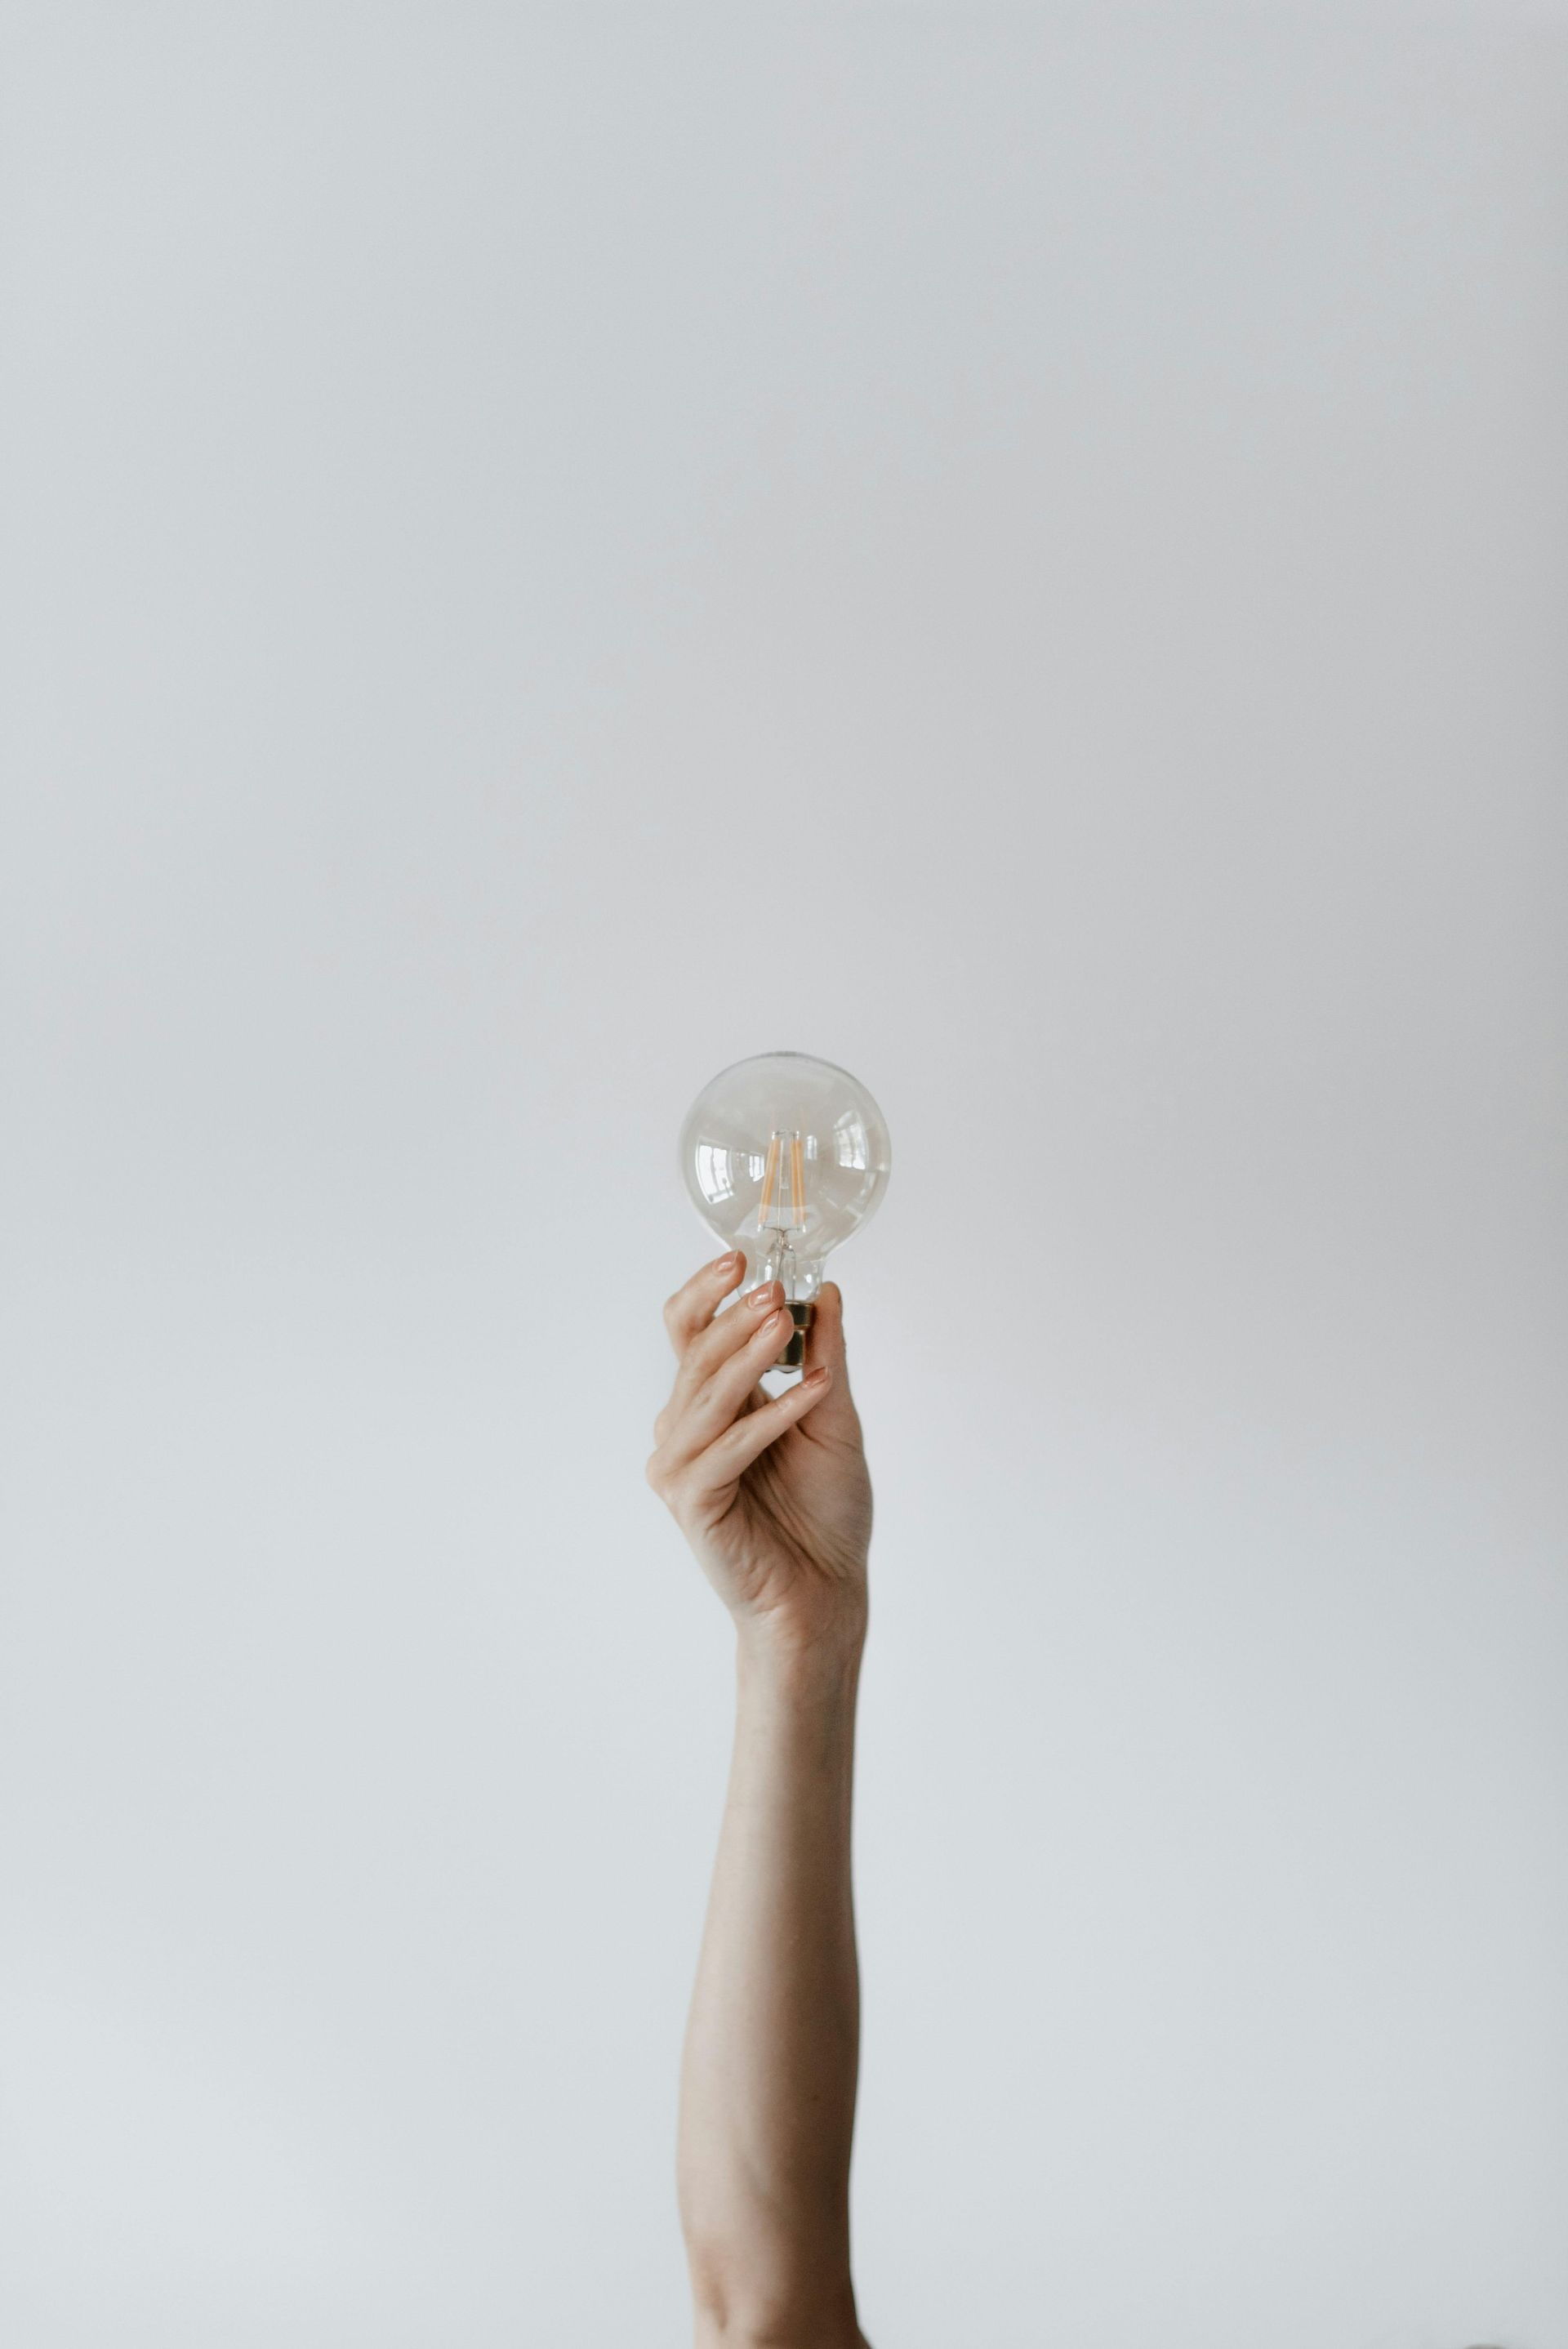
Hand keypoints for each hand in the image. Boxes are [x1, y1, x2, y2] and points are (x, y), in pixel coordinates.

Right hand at [647, 1254, 871, 1654]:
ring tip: (786, 1326)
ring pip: (705, 1396)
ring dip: (748, 1357)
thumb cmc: (825, 1513)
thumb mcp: (833, 1417)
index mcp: (712, 1405)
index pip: (690, 1332)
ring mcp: (681, 1468)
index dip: (707, 1292)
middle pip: (694, 1356)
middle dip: (735, 1318)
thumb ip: (823, 1357)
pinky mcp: (692, 1502)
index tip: (742, 1257)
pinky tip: (811, 1394)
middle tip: (774, 1290)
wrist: (826, 1591)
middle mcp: (685, 1430)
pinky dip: (770, 1418)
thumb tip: (826, 1291)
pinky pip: (726, 1448)